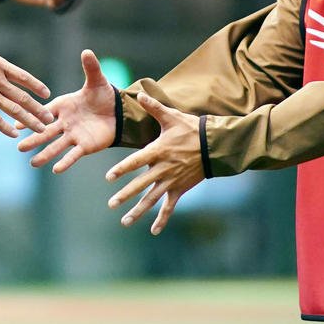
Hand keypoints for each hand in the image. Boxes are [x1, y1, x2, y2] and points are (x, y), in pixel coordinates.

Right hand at [0, 24, 52, 136]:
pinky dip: (5, 127)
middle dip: (38, 109)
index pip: (23, 77)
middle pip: (23, 97)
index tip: (47, 94)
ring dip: (28, 120)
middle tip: (49, 118)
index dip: (36, 86)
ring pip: (14, 110)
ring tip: (40, 129)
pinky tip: (14, 134)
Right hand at [17, 49, 115, 171]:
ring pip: (56, 146)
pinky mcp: (84, 146)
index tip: (17, 124)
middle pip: (45, 132)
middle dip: (33, 139)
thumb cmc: (103, 95)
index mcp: (63, 106)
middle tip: (19, 148)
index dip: (31, 117)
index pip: (44, 112)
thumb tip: (87, 51)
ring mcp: (73, 135)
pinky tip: (55, 170)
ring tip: (32, 163)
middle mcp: (64, 123)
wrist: (117, 112)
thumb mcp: (97, 81)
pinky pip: (73, 155)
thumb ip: (90, 68)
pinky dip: (65, 162)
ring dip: (45, 154)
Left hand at [105, 92, 205, 234]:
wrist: (215, 146)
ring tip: (124, 221)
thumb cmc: (191, 129)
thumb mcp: (171, 116)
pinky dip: (161, 219)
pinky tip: (153, 230)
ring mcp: (171, 181)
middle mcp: (162, 169)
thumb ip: (153, 107)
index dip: (122, 169)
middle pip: (141, 184)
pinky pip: (169, 206)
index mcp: (158, 151)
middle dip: (125, 195)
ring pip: (152, 199)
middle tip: (111, 204)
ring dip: (138, 211)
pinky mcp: (180, 189)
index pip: (136, 162)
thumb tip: (139, 93)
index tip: (109, 177)